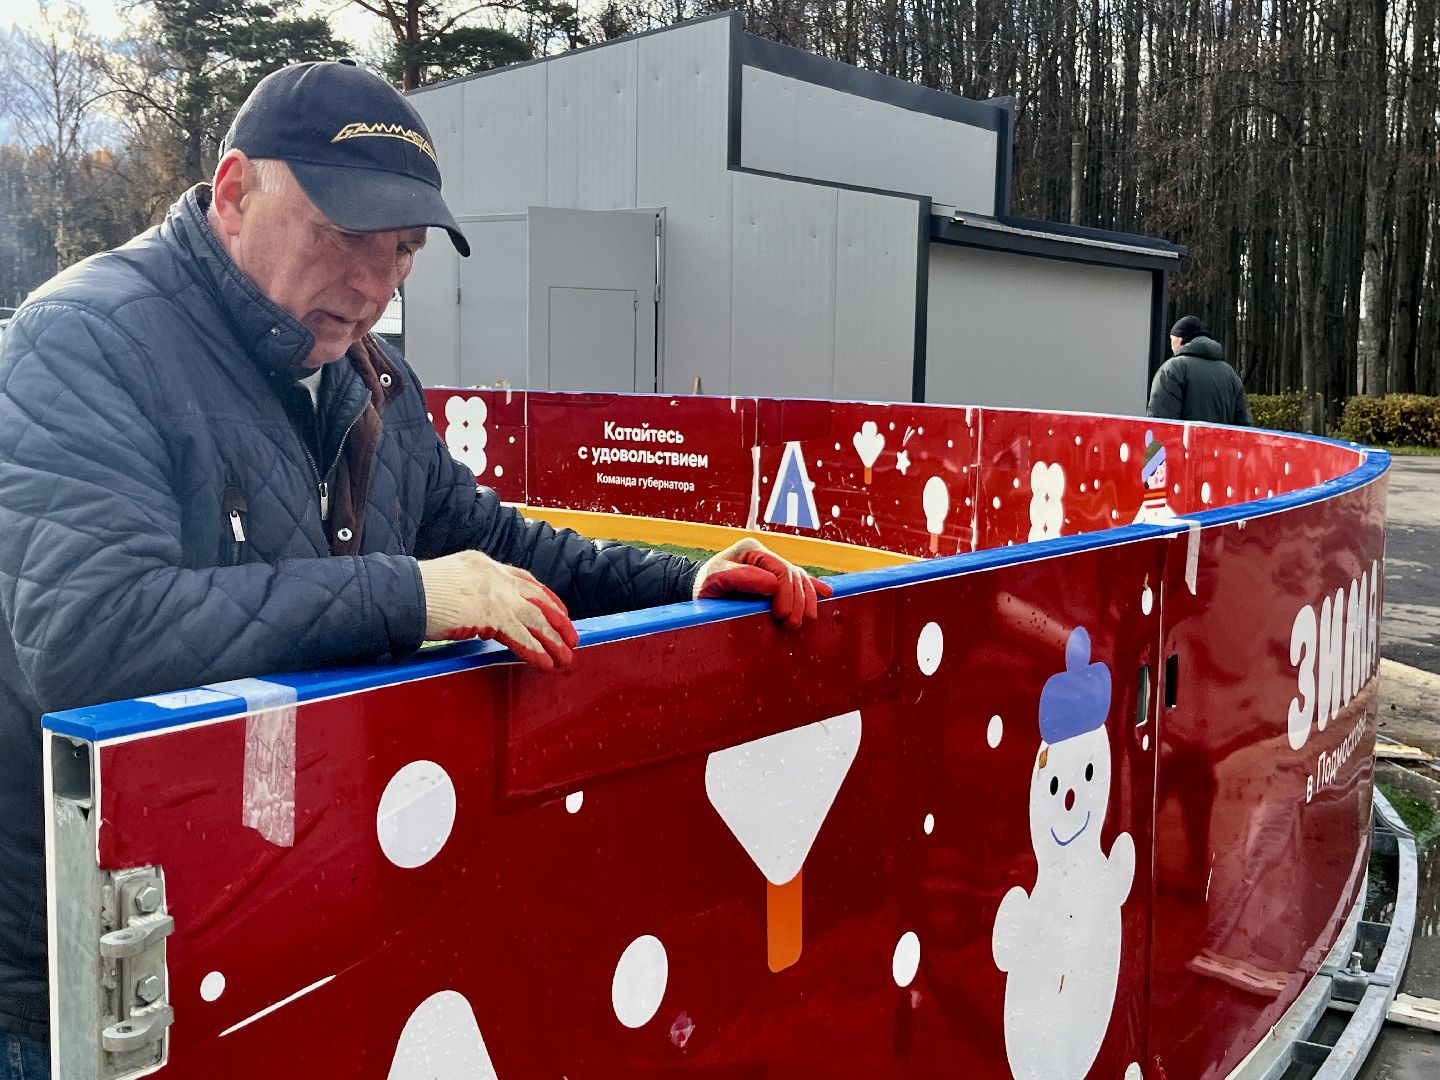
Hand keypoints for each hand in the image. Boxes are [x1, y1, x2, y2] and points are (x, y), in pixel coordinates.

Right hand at [417, 550, 577, 669]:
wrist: (399, 593)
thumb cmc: (412, 592)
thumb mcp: (447, 582)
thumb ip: (467, 593)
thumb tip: (474, 612)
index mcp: (483, 564)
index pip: (524, 578)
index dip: (544, 596)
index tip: (557, 609)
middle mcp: (493, 575)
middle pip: (537, 598)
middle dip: (558, 619)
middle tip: (572, 636)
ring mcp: (494, 593)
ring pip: (536, 618)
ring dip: (554, 640)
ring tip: (566, 657)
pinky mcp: (490, 614)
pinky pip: (521, 636)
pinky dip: (536, 651)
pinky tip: (547, 663)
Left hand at [693, 538, 832, 628]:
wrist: (699, 592)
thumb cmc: (704, 587)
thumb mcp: (715, 580)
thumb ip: (740, 578)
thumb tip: (772, 583)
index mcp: (751, 549)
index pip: (780, 569)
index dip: (787, 592)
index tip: (782, 615)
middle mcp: (764, 555)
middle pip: (792, 575)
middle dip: (797, 601)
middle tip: (793, 624)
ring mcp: (771, 566)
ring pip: (800, 579)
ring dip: (807, 599)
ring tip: (805, 620)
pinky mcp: (776, 578)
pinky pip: (799, 580)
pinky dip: (812, 588)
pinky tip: (825, 594)